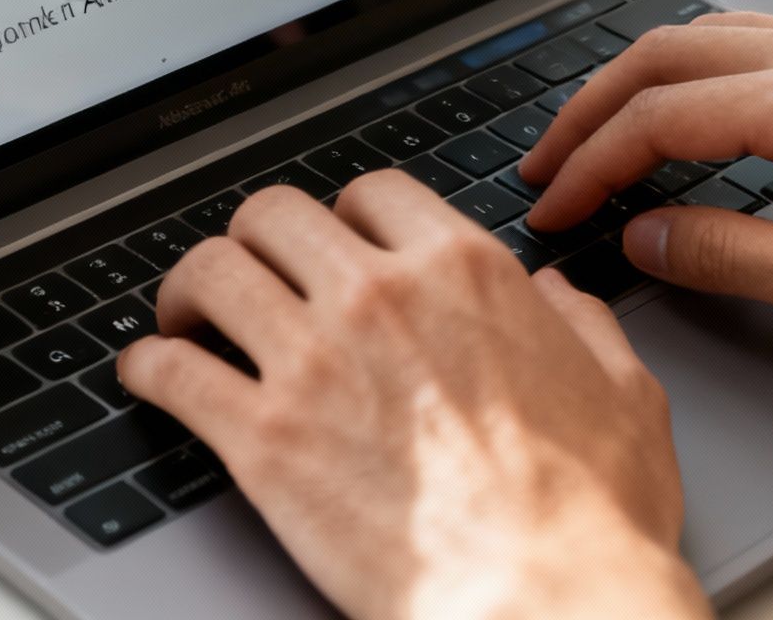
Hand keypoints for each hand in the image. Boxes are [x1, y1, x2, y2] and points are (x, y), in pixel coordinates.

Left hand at [119, 173, 711, 619]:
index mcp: (465, 273)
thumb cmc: (590, 516)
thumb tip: (560, 297)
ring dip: (189, 290)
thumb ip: (585, 328)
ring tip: (185, 317)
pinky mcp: (262, 437)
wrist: (542, 599)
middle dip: (254, 240)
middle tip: (248, 275)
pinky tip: (147, 374)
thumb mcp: (626, 395)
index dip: (342, 214)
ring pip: (212, 271)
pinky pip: (172, 371)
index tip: (330, 243)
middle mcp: (379, 295)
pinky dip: (147, 367)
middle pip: (273, 214)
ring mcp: (314, 360)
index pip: (372, 192)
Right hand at [520, 14, 772, 417]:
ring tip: (599, 138)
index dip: (588, 163)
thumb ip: (725, 256)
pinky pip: (763, 45)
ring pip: (714, 37)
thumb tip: (641, 234)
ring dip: (643, 84)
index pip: (659, 115)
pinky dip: (701, 76)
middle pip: (668, 53)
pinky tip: (691, 117)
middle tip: (546, 165)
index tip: (551, 206)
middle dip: (591, 109)